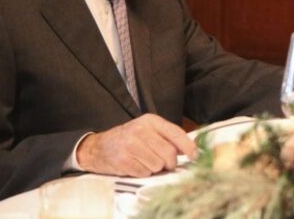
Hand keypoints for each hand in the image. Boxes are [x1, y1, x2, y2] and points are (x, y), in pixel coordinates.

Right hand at [76, 114, 197, 176]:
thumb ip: (168, 137)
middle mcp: (140, 130)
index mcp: (150, 121)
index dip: (188, 146)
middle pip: (169, 153)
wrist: (98, 147)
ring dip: (155, 168)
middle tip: (165, 163)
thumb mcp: (148, 130)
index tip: (195, 155)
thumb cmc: (128, 139)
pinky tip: (136, 165)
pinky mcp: (123, 160)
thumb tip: (190, 149)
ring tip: (145, 161)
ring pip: (158, 165)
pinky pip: (144, 173)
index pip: (176, 133)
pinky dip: (143, 172)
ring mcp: (130, 146)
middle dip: (170, 162)